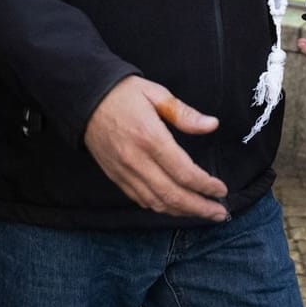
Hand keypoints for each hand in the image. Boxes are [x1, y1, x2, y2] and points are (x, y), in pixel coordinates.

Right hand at [83, 77, 227, 221]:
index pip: (184, 172)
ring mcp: (124, 172)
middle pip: (172, 195)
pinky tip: (175, 207)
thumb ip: (185, 113)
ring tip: (203, 213)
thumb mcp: (157, 94)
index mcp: (150, 138)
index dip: (205, 185)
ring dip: (182, 212)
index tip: (221, 189)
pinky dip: (161, 208)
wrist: (84, 99)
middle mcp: (136, 160)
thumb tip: (212, 125)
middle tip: (220, 212)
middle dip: (199, 207)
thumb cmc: (123, 93)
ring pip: (157, 203)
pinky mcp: (115, 177)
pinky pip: (141, 200)